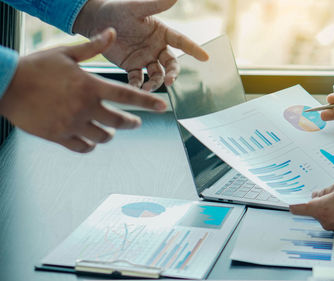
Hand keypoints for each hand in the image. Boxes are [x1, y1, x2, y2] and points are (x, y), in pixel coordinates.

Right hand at [0, 28, 167, 152]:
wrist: (5, 85)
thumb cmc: (35, 67)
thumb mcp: (66, 53)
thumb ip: (92, 47)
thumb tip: (112, 33)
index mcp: (90, 86)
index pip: (128, 96)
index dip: (148, 102)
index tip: (163, 108)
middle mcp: (85, 107)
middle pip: (120, 121)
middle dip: (132, 122)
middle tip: (135, 122)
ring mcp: (72, 124)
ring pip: (104, 137)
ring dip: (110, 134)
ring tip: (110, 130)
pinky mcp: (59, 136)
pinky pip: (83, 148)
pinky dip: (90, 146)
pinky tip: (91, 141)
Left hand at [73, 0, 208, 90]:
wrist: (96, 21)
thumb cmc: (118, 11)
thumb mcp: (137, 9)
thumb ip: (156, 5)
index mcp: (161, 33)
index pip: (182, 42)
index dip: (194, 49)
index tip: (205, 58)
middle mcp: (156, 48)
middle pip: (171, 64)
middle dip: (172, 73)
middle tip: (169, 80)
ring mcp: (145, 58)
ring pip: (157, 74)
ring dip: (156, 82)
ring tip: (148, 88)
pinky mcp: (132, 67)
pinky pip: (138, 79)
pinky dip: (138, 85)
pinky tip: (136, 89)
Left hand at [289, 179, 333, 231]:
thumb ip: (326, 190)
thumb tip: (318, 195)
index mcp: (321, 209)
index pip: (299, 208)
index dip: (293, 203)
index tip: (289, 201)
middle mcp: (325, 221)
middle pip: (313, 209)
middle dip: (318, 200)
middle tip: (329, 191)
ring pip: (324, 213)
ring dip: (329, 205)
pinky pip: (333, 218)